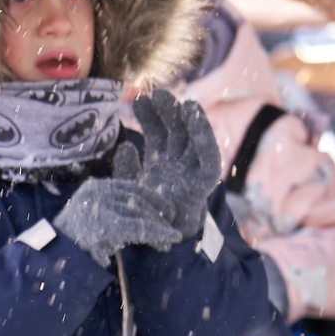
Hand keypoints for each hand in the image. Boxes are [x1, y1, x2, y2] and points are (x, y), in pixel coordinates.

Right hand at [51, 175, 184, 266]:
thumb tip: (141, 213)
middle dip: (157, 216)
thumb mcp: (88, 219)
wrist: (51, 260)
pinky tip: (170, 240)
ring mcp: (101, 207)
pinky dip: (158, 234)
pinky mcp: (107, 225)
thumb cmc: (70, 245)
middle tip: (170, 231)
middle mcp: (97, 193)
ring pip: (140, 213)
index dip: (152, 198)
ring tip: (169, 241)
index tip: (166, 210)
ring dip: (159, 228)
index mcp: (94, 189)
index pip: (130, 187)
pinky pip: (140, 227)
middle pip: (137, 200)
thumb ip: (109, 212)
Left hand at [123, 89, 220, 241]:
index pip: (157, 132)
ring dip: (189, 118)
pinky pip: (208, 155)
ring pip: (193, 137)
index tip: (138, 101)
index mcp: (161, 161)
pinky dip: (204, 136)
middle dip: (167, 111)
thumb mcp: (130, 188)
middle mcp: (179, 161)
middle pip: (175, 130)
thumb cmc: (146, 214)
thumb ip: (126, 169)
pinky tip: (196, 118)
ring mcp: (192, 169)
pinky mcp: (205, 181)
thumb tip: (126, 147)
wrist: (162, 241)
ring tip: (182, 101)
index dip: (149, 117)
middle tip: (155, 94)